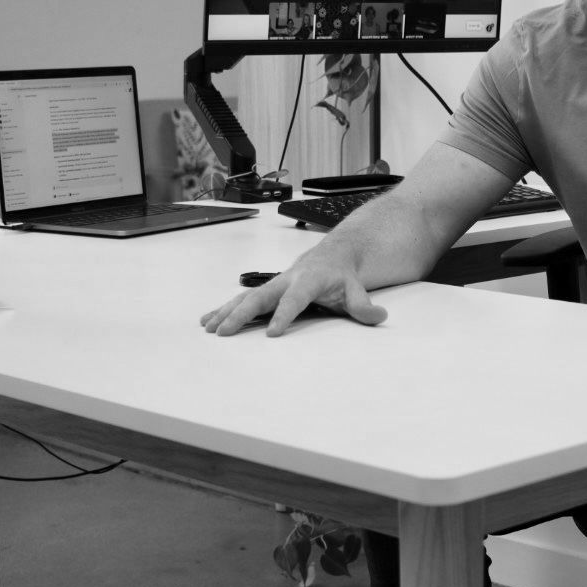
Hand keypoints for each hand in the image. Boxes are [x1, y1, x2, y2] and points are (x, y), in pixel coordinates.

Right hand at [200, 252, 387, 336]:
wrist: (335, 254)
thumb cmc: (343, 275)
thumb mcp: (357, 289)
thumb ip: (364, 306)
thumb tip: (378, 317)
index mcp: (309, 280)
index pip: (295, 299)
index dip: (283, 315)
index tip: (271, 333)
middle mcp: (287, 280)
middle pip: (260, 297)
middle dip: (240, 315)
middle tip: (224, 333)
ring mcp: (275, 284)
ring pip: (246, 297)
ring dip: (226, 312)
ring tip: (209, 328)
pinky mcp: (268, 289)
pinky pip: (243, 299)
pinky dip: (224, 308)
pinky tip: (208, 320)